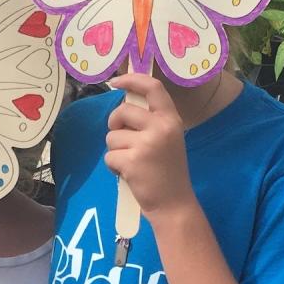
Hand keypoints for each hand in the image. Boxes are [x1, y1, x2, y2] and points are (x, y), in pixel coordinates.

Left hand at [105, 73, 195, 218]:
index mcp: (171, 119)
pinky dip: (114, 167)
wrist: (173, 204)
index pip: (153, 88)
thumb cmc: (167, 172)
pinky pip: (109, 156)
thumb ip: (151, 121)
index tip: (116, 82)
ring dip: (116, 150)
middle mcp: (160, 127)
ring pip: (112, 136)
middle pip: (122, 111)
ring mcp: (146, 144)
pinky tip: (128, 174)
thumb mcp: (168, 139)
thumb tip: (124, 105)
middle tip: (123, 140)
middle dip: (115, 124)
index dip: (132, 80)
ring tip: (132, 163)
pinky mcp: (132, 162)